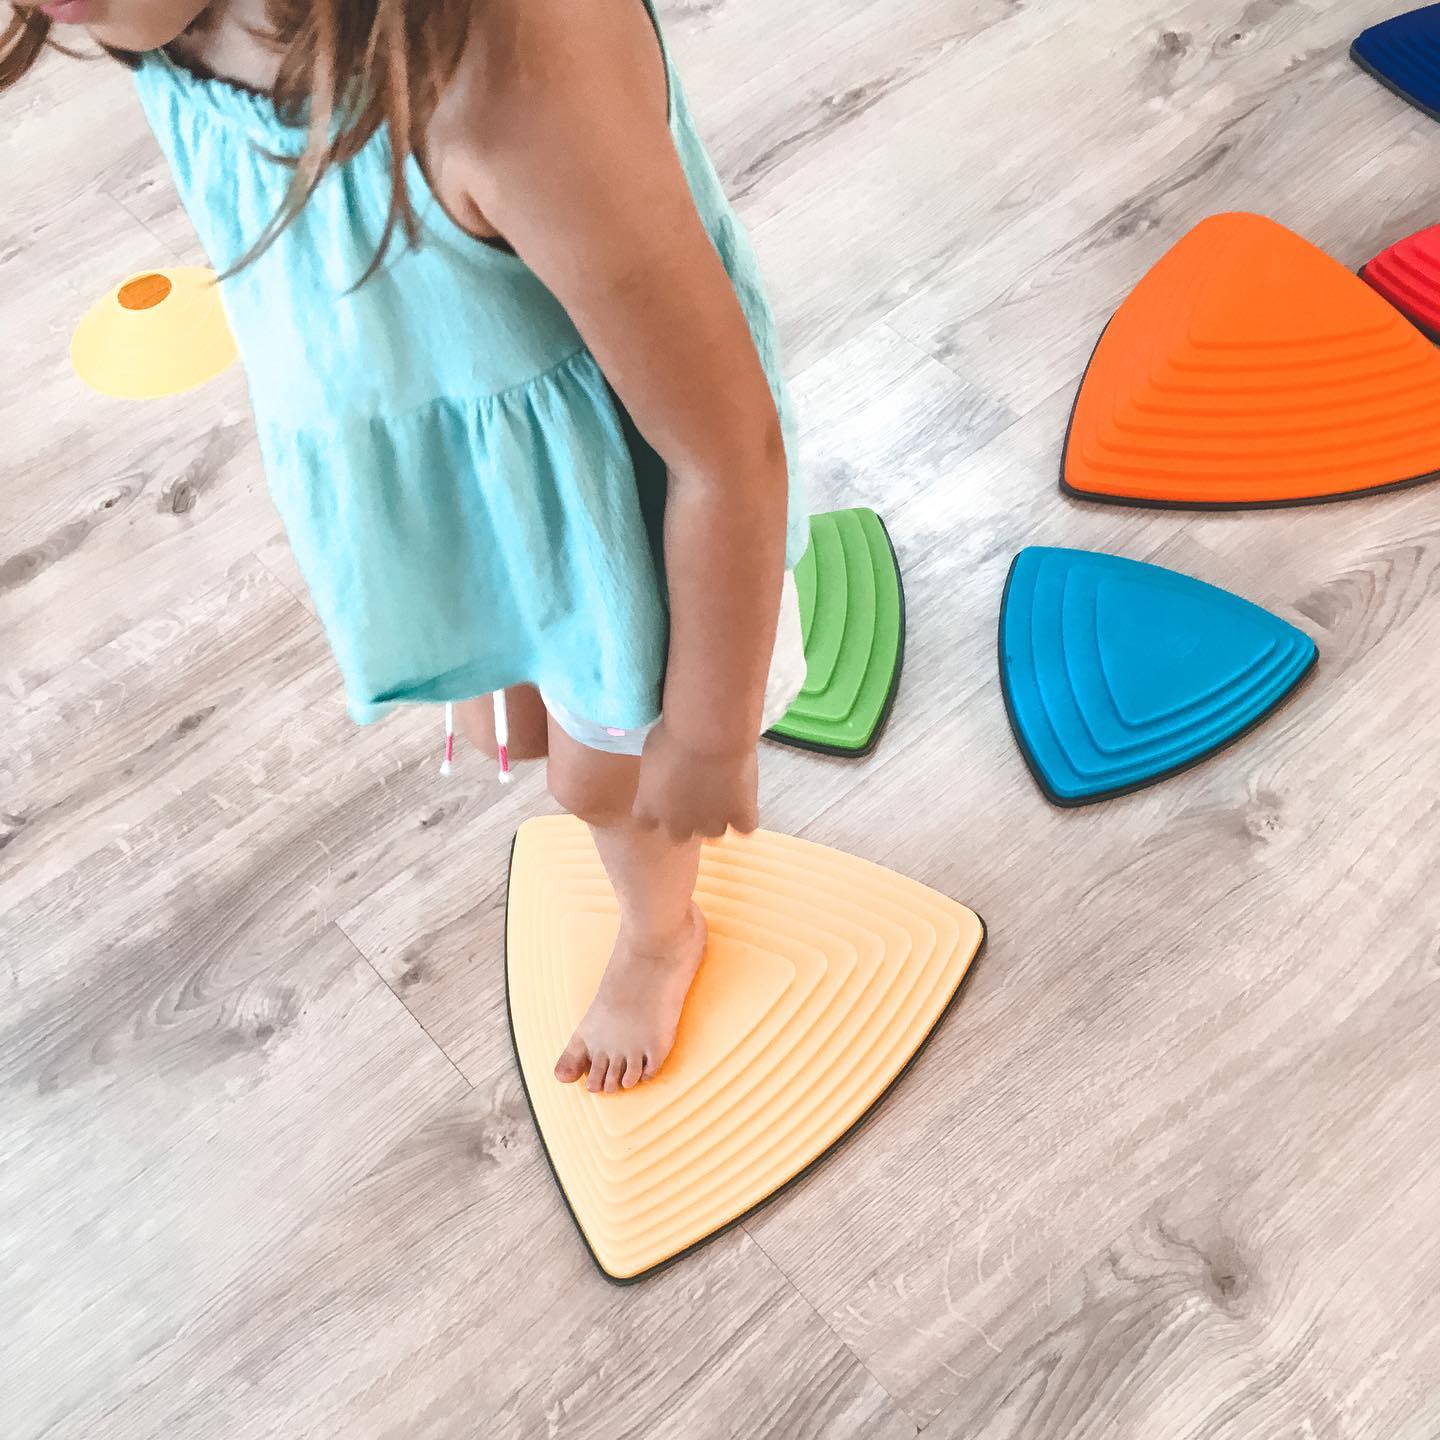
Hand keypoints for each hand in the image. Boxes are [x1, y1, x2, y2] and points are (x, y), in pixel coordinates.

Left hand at [633, 721, 759, 841]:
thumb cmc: (673, 734)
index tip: (665, 796)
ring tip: (723, 791)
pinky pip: (745, 828)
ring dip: (716, 816)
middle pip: (679, 834)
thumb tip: (664, 773)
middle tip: (695, 793)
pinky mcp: (739, 816)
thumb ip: (656, 774)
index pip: (646, 823)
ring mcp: (710, 822)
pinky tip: (744, 799)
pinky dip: (745, 816)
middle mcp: (677, 822)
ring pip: (713, 832)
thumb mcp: (651, 752)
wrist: (709, 733)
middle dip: (687, 818)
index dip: (658, 811)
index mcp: (649, 806)